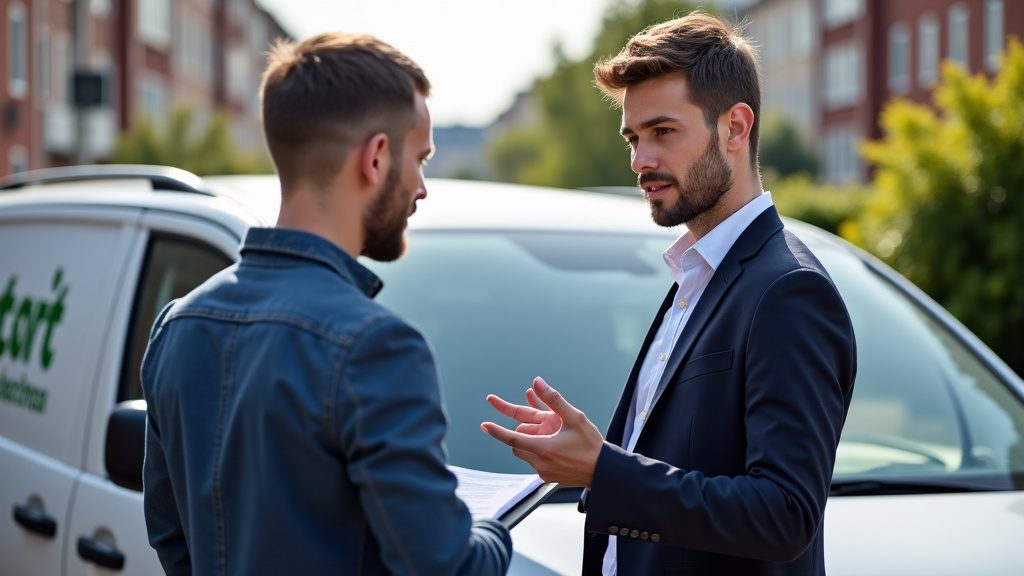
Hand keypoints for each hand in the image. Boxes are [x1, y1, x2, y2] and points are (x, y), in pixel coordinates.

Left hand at [481, 377, 603, 487]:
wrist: (603, 471)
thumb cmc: (591, 445)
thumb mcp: (575, 418)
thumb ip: (553, 399)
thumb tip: (536, 383)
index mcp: (545, 448)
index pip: (513, 438)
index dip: (497, 431)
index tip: (484, 425)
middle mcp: (540, 462)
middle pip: (518, 443)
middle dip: (524, 430)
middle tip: (541, 421)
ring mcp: (543, 472)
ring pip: (525, 451)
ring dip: (532, 439)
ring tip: (553, 433)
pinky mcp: (547, 477)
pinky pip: (534, 460)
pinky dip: (539, 449)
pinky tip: (556, 444)